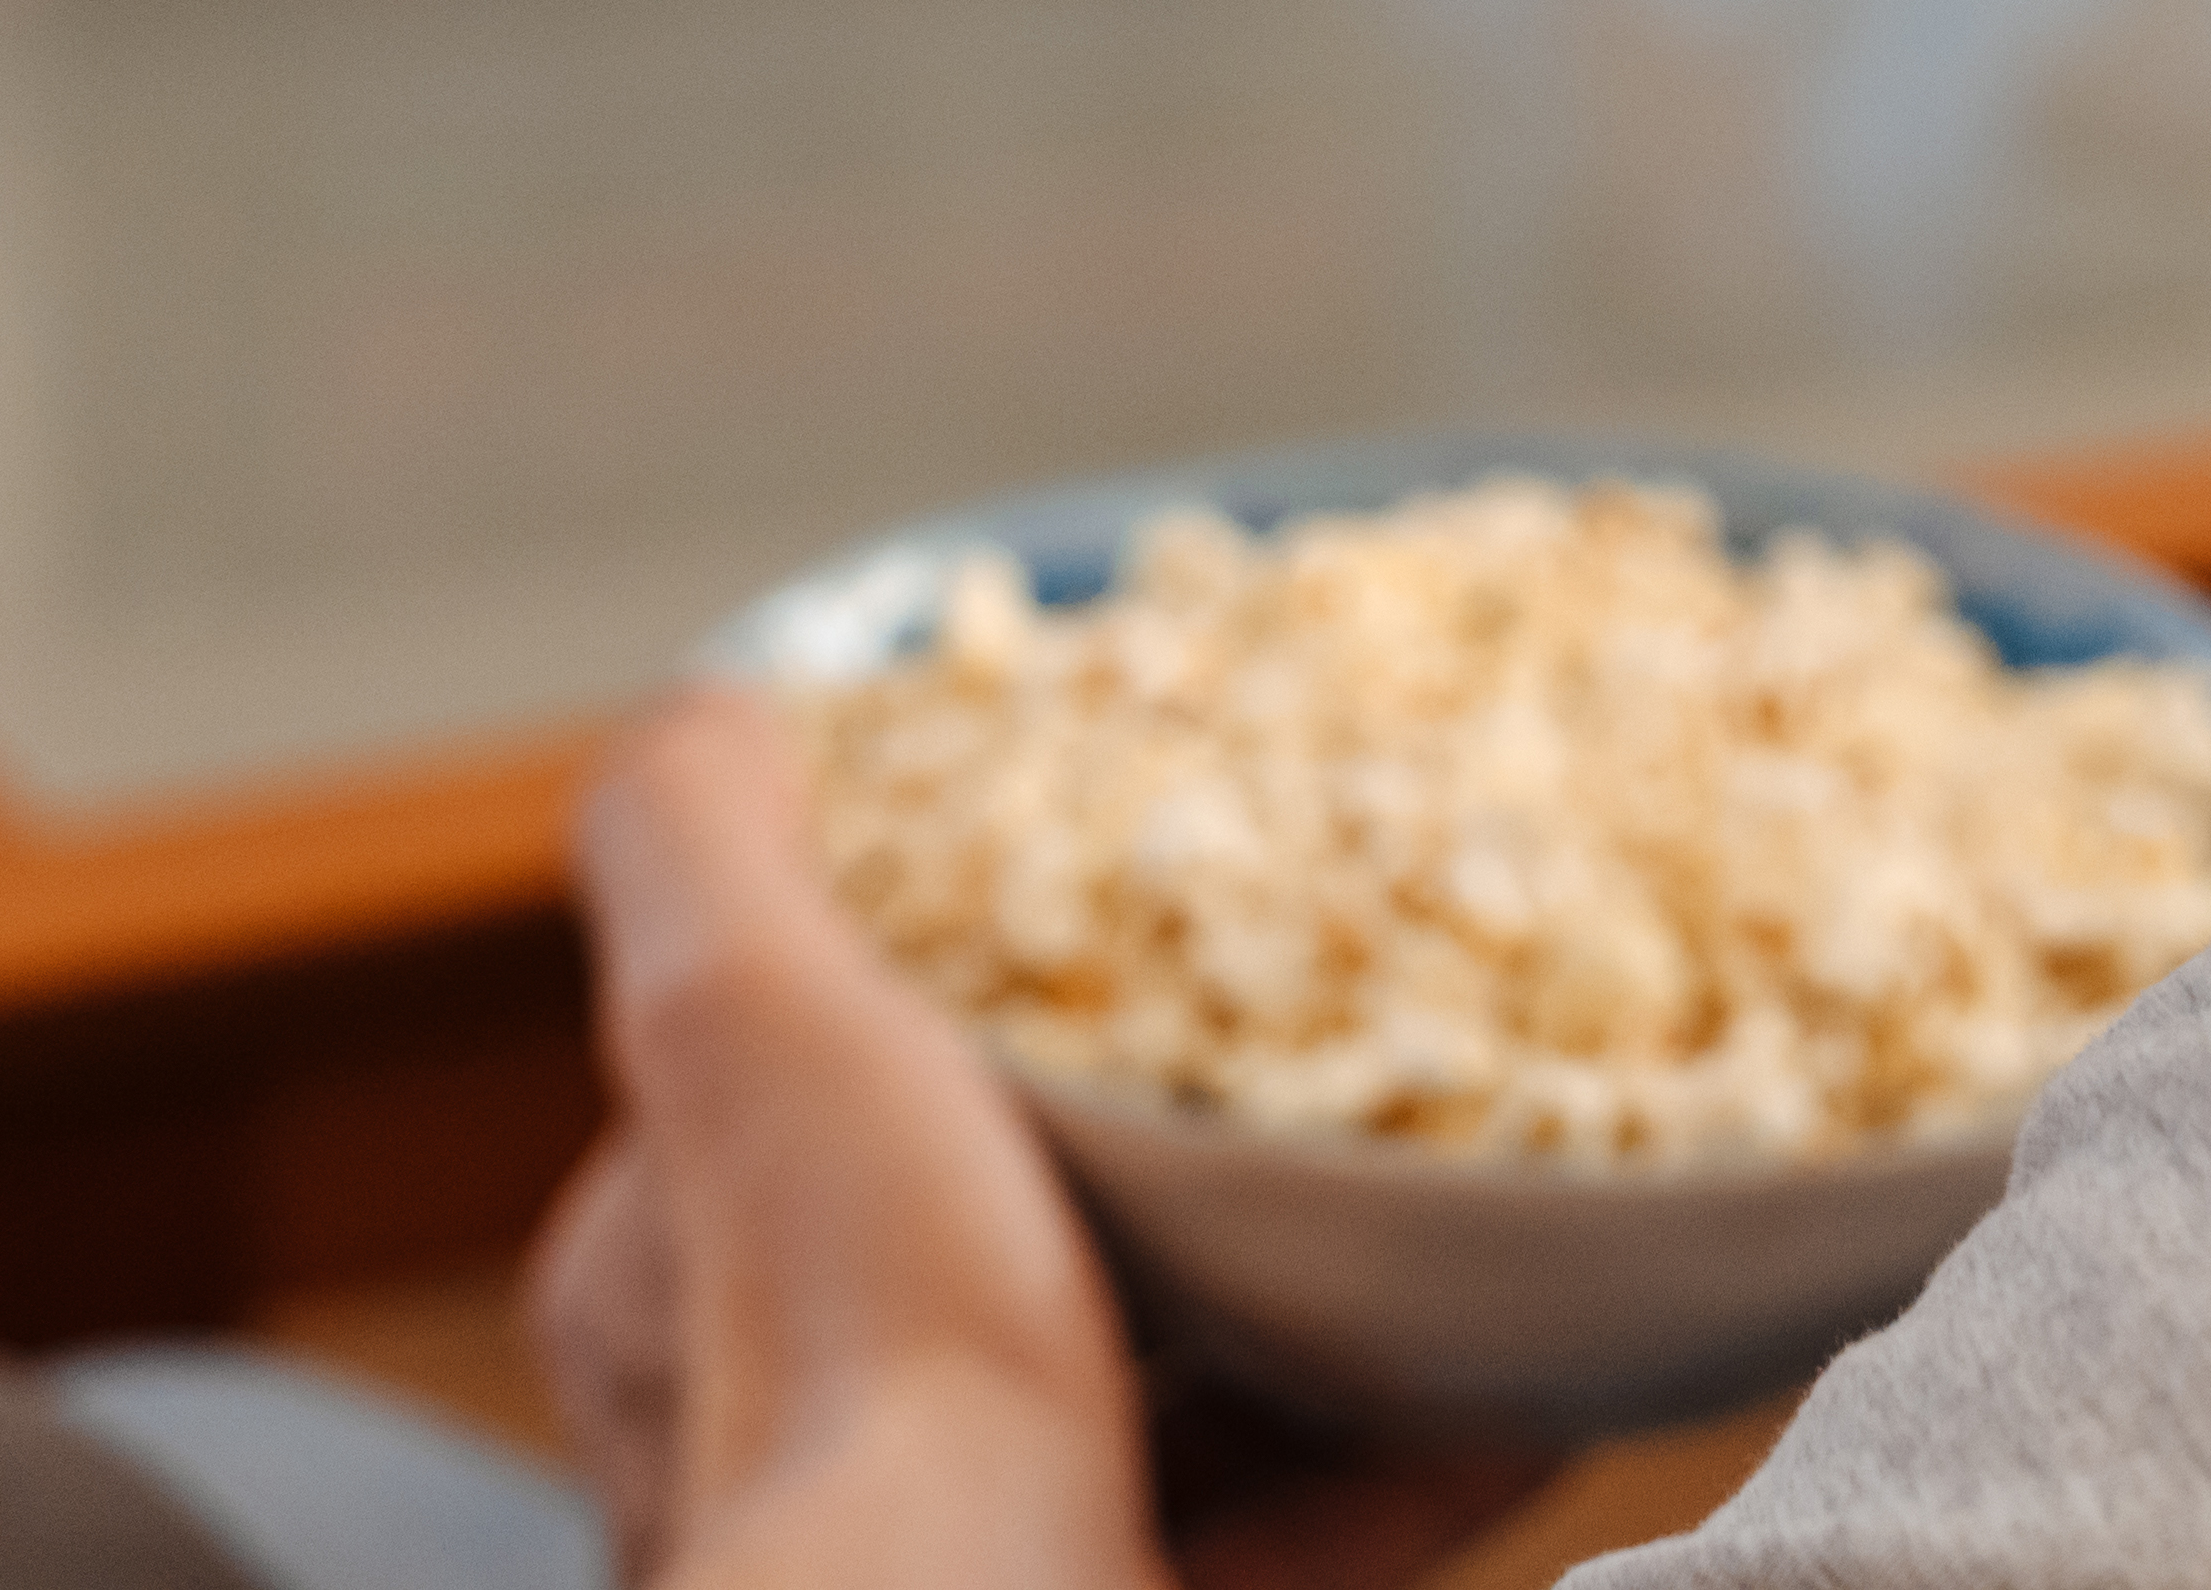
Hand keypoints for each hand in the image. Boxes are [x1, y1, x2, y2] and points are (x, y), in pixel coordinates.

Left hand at [538, 692, 1547, 1589]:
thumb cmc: (865, 1346)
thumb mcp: (739, 1011)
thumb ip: (700, 844)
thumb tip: (721, 705)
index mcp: (684, 1299)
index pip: (805, 1102)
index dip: (945, 997)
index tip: (1100, 928)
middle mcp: (816, 1448)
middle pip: (1017, 1245)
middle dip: (1172, 1166)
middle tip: (1320, 1049)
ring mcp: (981, 1558)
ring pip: (1173, 1400)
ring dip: (1317, 1309)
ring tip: (1452, 1184)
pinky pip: (1310, 1524)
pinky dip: (1421, 1447)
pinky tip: (1525, 1372)